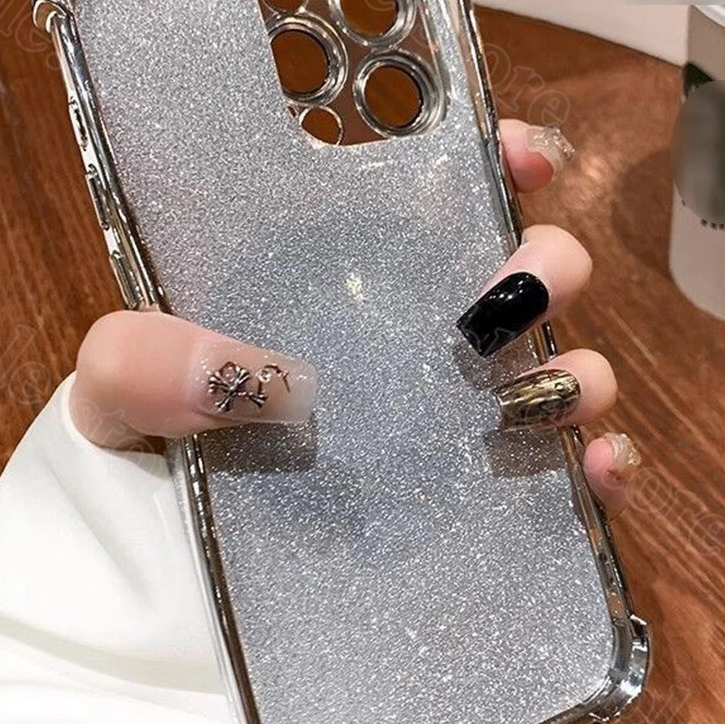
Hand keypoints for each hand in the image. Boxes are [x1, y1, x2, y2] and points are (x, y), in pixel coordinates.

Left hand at [71, 118, 640, 515]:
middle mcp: (421, 339)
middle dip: (548, 263)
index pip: (439, 194)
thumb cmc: (152, 445)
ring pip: (569, 363)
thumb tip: (260, 376)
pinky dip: (604, 460)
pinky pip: (571, 471)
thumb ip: (145, 357)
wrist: (166, 566)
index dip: (496, 158)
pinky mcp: (485, 498)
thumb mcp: (121, 385)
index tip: (518, 157)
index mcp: (350, 282)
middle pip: (528, 272)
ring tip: (535, 396)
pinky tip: (594, 467)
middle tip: (502, 296)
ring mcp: (459, 419)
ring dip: (584, 367)